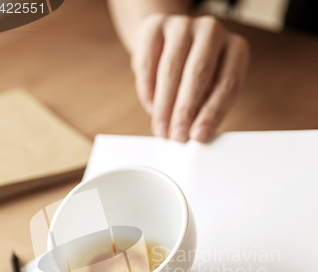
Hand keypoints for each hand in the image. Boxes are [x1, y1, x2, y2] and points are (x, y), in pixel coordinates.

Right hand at [132, 14, 249, 142]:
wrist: (171, 44)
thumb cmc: (197, 76)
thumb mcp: (210, 92)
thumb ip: (206, 110)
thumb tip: (196, 136)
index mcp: (235, 48)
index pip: (227, 84)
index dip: (212, 113)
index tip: (199, 136)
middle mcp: (212, 31)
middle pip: (198, 74)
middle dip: (185, 110)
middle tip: (177, 136)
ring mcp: (183, 25)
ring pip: (171, 69)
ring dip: (164, 105)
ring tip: (162, 129)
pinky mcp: (155, 26)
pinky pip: (148, 62)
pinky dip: (147, 89)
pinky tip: (150, 107)